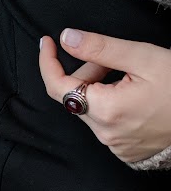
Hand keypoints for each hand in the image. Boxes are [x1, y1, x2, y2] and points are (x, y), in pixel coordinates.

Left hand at [39, 29, 170, 162]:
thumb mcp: (143, 57)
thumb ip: (101, 48)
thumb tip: (67, 39)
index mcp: (105, 110)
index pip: (58, 87)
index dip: (48, 63)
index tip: (48, 44)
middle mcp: (103, 133)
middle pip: (75, 97)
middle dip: (88, 72)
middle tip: (114, 60)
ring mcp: (112, 145)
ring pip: (90, 110)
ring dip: (99, 90)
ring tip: (130, 78)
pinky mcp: (121, 151)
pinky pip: (104, 124)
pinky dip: (110, 107)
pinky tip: (133, 98)